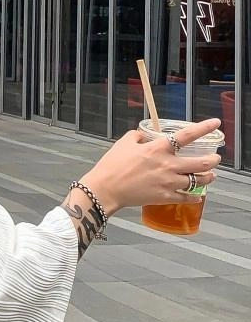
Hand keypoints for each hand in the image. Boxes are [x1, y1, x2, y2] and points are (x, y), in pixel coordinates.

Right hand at [81, 118, 221, 214]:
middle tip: (215, 159)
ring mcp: (168, 182)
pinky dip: (194, 198)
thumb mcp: (123, 144)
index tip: (216, 123)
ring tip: (211, 176)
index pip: (187, 135)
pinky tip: (198, 197)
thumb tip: (143, 135)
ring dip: (208, 178)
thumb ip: (136, 136)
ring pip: (198, 181)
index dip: (204, 128)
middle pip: (200, 163)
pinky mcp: (164, 197)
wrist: (104, 189)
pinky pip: (185, 198)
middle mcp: (168, 165)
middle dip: (212, 160)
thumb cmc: (111, 166)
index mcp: (158, 149)